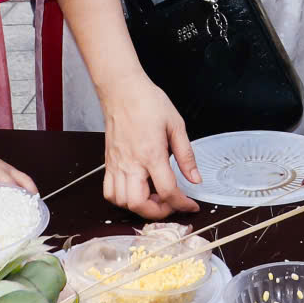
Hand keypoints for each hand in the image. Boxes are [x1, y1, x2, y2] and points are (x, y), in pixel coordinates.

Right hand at [101, 77, 198, 217]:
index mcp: (151, 154)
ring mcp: (117, 164)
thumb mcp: (176, 125)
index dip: (182, 204)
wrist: (122, 90)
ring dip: (140, 207)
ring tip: (154, 197)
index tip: (190, 205)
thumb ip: (186, 156)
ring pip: (122, 202)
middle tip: (171, 204)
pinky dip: (121, 199)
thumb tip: (195, 178)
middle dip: (158, 212)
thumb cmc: (148, 102)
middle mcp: (131, 163)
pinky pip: (109, 192)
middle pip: (139, 204)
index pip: (168, 191)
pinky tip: (136, 191)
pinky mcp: (109, 163)